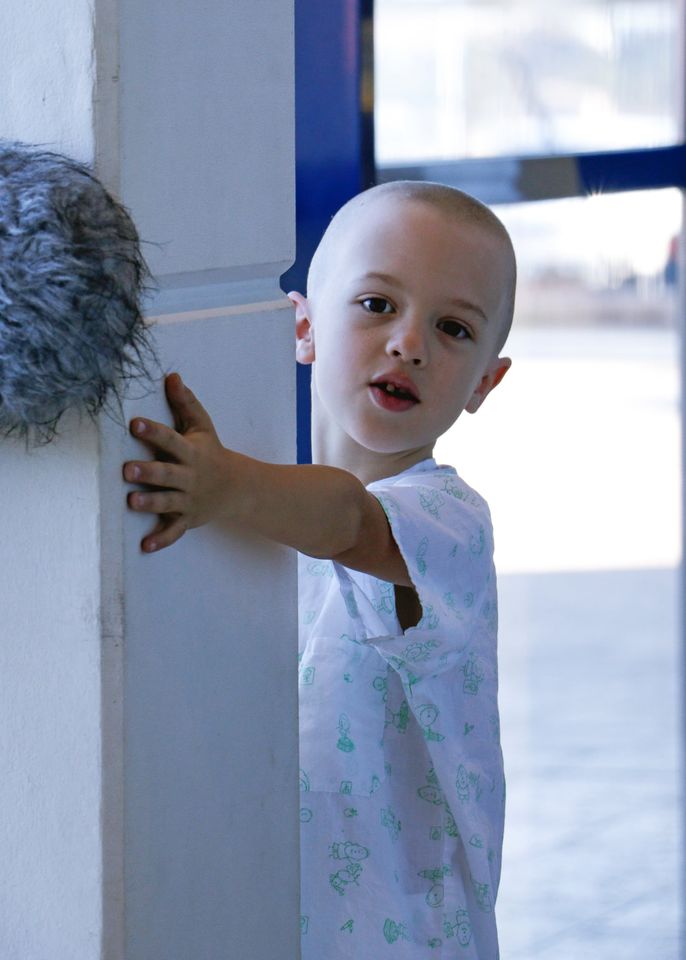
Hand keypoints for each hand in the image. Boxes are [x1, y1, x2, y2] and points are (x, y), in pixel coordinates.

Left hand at [123, 372, 229, 551]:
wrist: (238, 488)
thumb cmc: (210, 452)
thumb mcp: (202, 426)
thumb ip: (185, 402)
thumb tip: (171, 376)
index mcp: (190, 452)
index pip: (171, 440)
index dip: (153, 432)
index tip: (134, 423)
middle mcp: (189, 477)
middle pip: (167, 474)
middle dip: (148, 473)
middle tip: (126, 469)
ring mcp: (189, 500)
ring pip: (168, 502)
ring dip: (150, 503)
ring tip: (131, 502)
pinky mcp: (187, 519)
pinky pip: (174, 531)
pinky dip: (161, 540)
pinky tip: (144, 546)